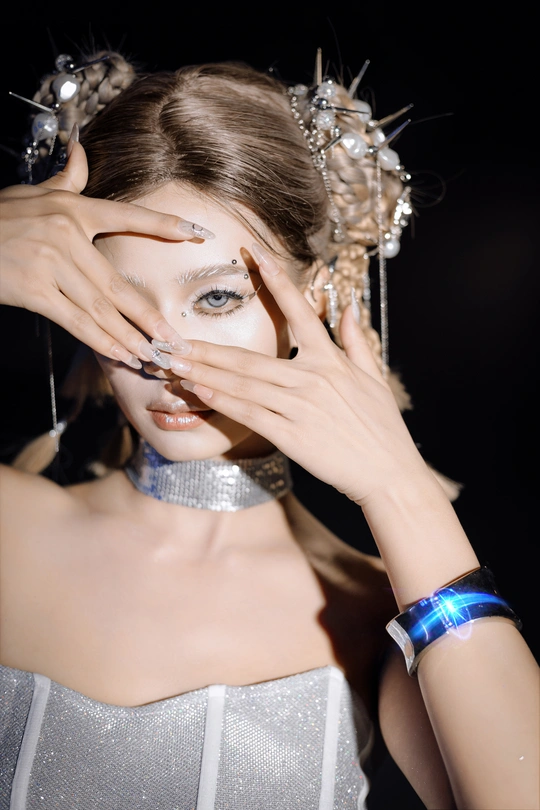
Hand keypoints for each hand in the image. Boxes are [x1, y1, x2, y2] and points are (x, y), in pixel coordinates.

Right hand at [0, 135, 212, 367]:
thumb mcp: (33, 193)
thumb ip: (65, 179)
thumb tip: (82, 151)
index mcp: (73, 208)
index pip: (127, 217)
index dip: (164, 226)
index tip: (197, 234)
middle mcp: (66, 233)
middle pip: (118, 283)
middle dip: (149, 316)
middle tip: (174, 338)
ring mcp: (50, 263)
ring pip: (100, 308)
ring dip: (129, 336)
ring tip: (153, 354)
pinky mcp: (33, 289)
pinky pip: (74, 321)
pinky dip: (100, 340)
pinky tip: (120, 354)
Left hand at [165, 244, 429, 504]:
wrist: (390, 473)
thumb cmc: (383, 428)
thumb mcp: (375, 377)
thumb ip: (357, 340)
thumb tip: (349, 306)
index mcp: (331, 360)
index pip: (299, 312)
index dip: (277, 281)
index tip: (254, 255)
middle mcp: (312, 377)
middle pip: (250, 357)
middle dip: (208, 348)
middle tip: (175, 338)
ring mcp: (300, 407)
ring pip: (243, 385)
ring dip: (205, 374)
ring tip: (175, 365)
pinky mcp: (292, 436)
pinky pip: (250, 415)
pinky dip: (223, 403)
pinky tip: (200, 392)